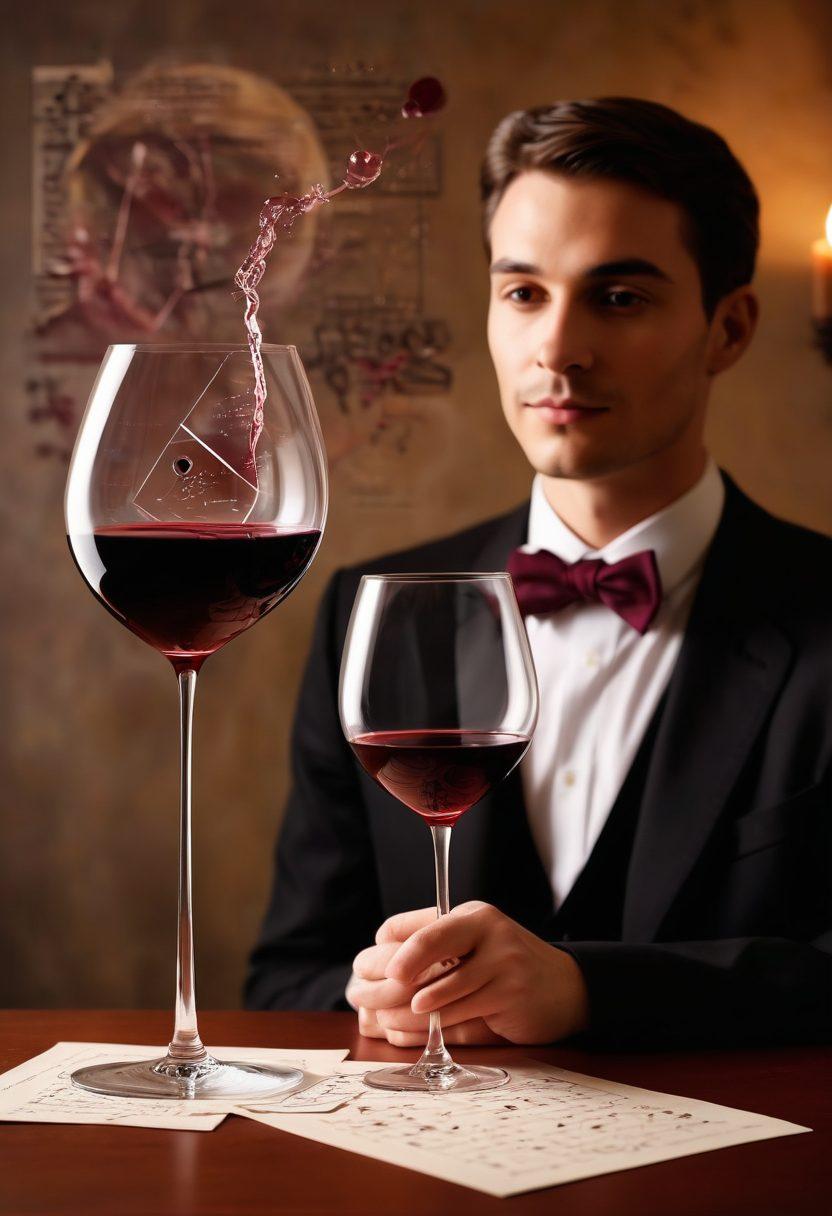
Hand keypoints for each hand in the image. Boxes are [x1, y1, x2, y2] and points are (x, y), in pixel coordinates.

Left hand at [383, 901, 588, 1044]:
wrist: (566, 987)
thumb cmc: (510, 967)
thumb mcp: (479, 943)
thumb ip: (441, 943)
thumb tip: (385, 946)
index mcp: (476, 916)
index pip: (428, 924)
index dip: (399, 944)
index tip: (380, 964)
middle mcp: (490, 931)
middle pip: (431, 943)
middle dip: (402, 967)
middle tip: (381, 986)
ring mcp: (503, 961)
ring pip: (444, 986)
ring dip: (414, 1005)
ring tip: (393, 1013)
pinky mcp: (509, 993)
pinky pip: (463, 1011)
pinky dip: (438, 1022)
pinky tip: (425, 1027)